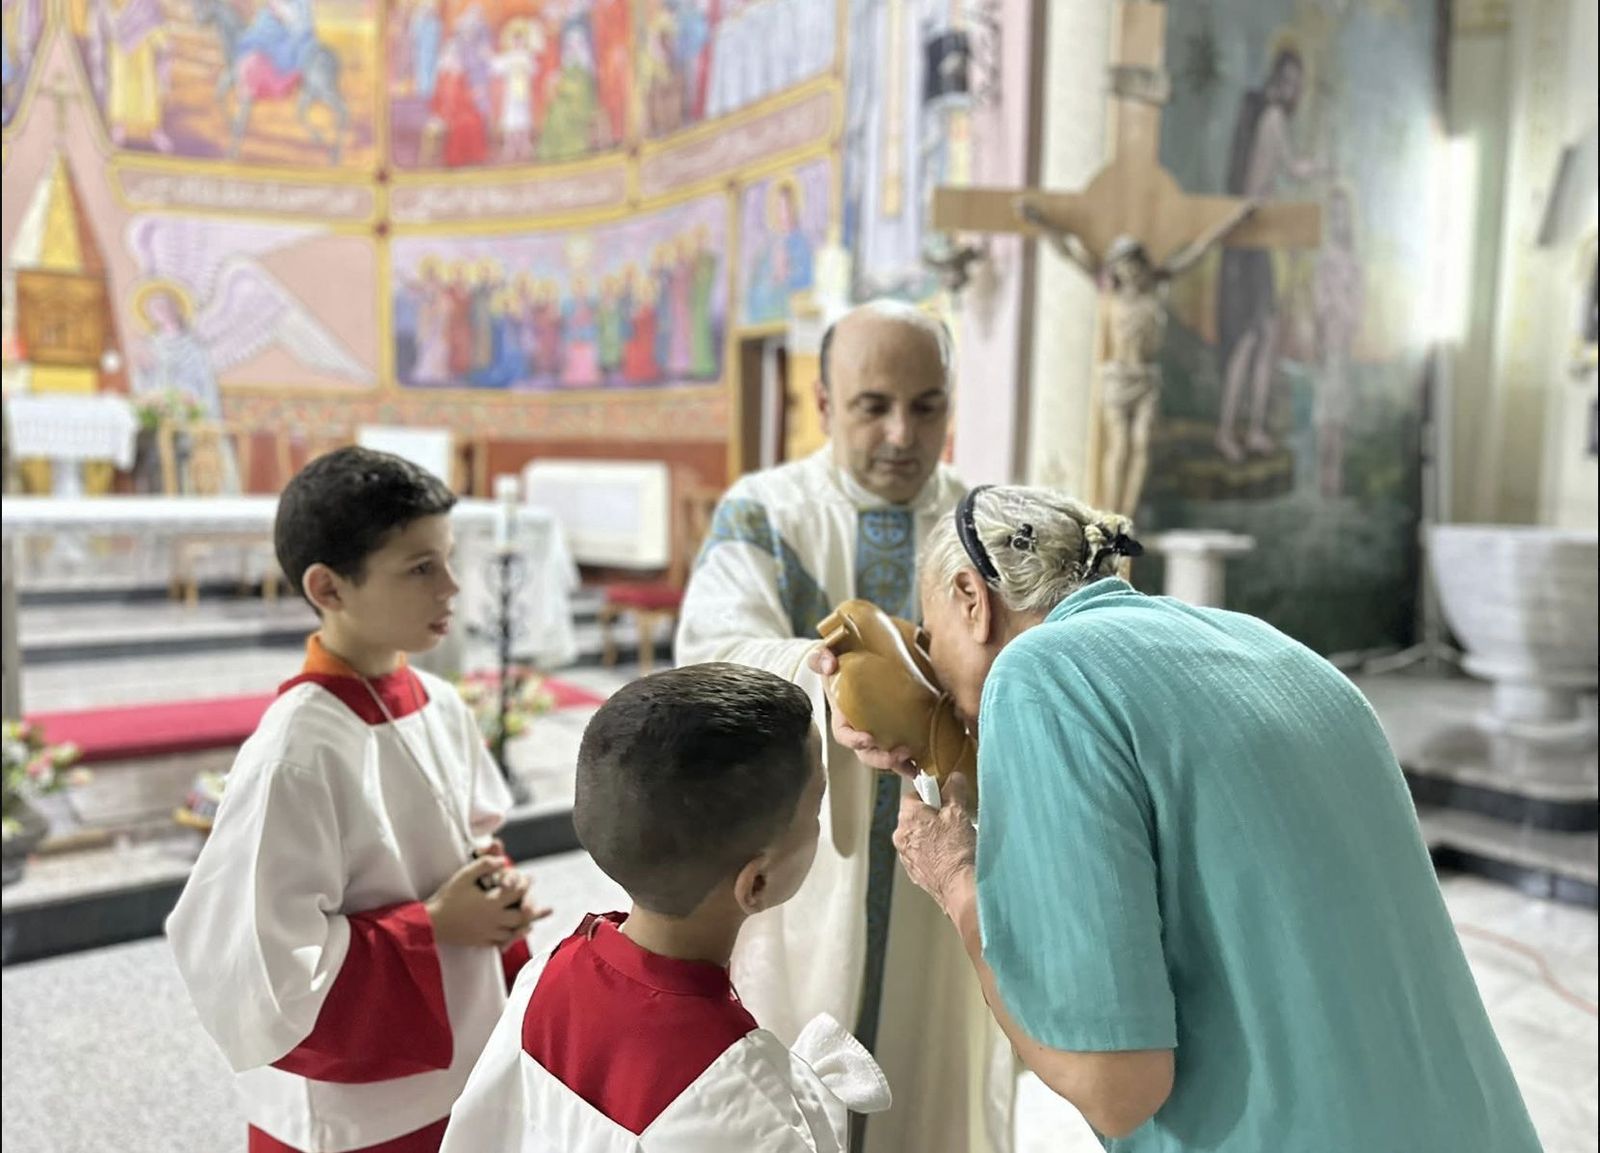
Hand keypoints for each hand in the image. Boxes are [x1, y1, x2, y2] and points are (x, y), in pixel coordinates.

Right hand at [426, 856, 547, 947]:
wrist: (430, 924)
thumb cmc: (446, 897)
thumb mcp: (463, 876)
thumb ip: (484, 865)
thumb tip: (504, 861)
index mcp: (491, 902)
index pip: (517, 892)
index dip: (526, 884)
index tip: (530, 878)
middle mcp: (494, 919)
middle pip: (522, 915)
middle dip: (533, 908)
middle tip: (543, 905)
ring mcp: (488, 933)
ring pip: (514, 931)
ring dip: (525, 925)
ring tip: (534, 922)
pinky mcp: (481, 942)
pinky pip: (501, 942)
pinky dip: (511, 938)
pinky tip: (514, 935)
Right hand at [806, 644, 917, 778]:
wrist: (862, 662)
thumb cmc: (842, 664)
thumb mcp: (827, 657)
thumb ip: (822, 657)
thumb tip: (829, 665)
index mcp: (842, 717)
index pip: (843, 734)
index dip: (853, 740)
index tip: (866, 739)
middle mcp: (860, 729)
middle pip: (866, 753)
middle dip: (880, 758)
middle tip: (897, 754)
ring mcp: (878, 732)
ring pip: (884, 755)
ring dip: (898, 763)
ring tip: (912, 763)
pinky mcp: (896, 731)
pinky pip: (900, 751)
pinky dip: (909, 761)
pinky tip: (920, 763)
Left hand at [893, 772, 976, 916]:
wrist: (960, 886)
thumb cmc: (957, 849)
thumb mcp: (958, 812)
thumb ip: (954, 790)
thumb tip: (954, 778)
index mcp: (907, 817)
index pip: (912, 795)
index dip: (930, 795)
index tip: (944, 798)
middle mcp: (901, 837)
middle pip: (915, 817)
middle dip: (932, 816)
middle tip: (953, 818)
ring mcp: (907, 857)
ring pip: (919, 837)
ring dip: (933, 835)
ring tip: (955, 840)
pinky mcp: (916, 873)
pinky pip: (923, 855)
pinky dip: (934, 853)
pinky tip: (951, 856)